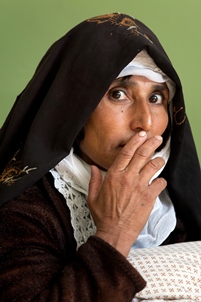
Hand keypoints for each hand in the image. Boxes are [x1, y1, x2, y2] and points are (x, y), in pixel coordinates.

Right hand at [87, 131, 166, 255]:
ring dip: (158, 160)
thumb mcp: (92, 197)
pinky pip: (160, 182)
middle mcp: (127, 177)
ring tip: (160, 159)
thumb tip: (92, 168)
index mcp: (114, 175)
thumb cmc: (104, 216)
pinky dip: (161, 180)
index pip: (126, 152)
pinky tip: (159, 181)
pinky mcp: (149, 197)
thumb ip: (93, 180)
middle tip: (157, 138)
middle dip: (151, 143)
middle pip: (142, 154)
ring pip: (153, 165)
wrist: (115, 232)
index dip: (135, 141)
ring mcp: (139, 186)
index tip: (141, 134)